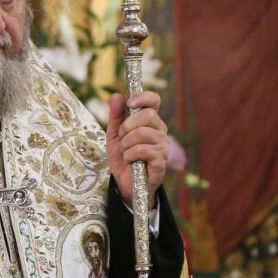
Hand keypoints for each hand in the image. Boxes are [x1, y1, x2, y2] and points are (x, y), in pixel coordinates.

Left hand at [106, 90, 169, 208]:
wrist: (124, 182)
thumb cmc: (122, 156)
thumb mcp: (114, 135)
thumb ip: (115, 116)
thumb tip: (116, 95)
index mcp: (150, 121)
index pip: (154, 100)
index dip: (143, 97)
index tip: (129, 103)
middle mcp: (160, 130)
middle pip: (148, 115)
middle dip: (128, 126)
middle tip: (122, 138)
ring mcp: (163, 145)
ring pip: (143, 133)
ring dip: (127, 143)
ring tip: (125, 152)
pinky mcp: (161, 160)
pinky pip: (143, 150)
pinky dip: (130, 155)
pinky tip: (130, 161)